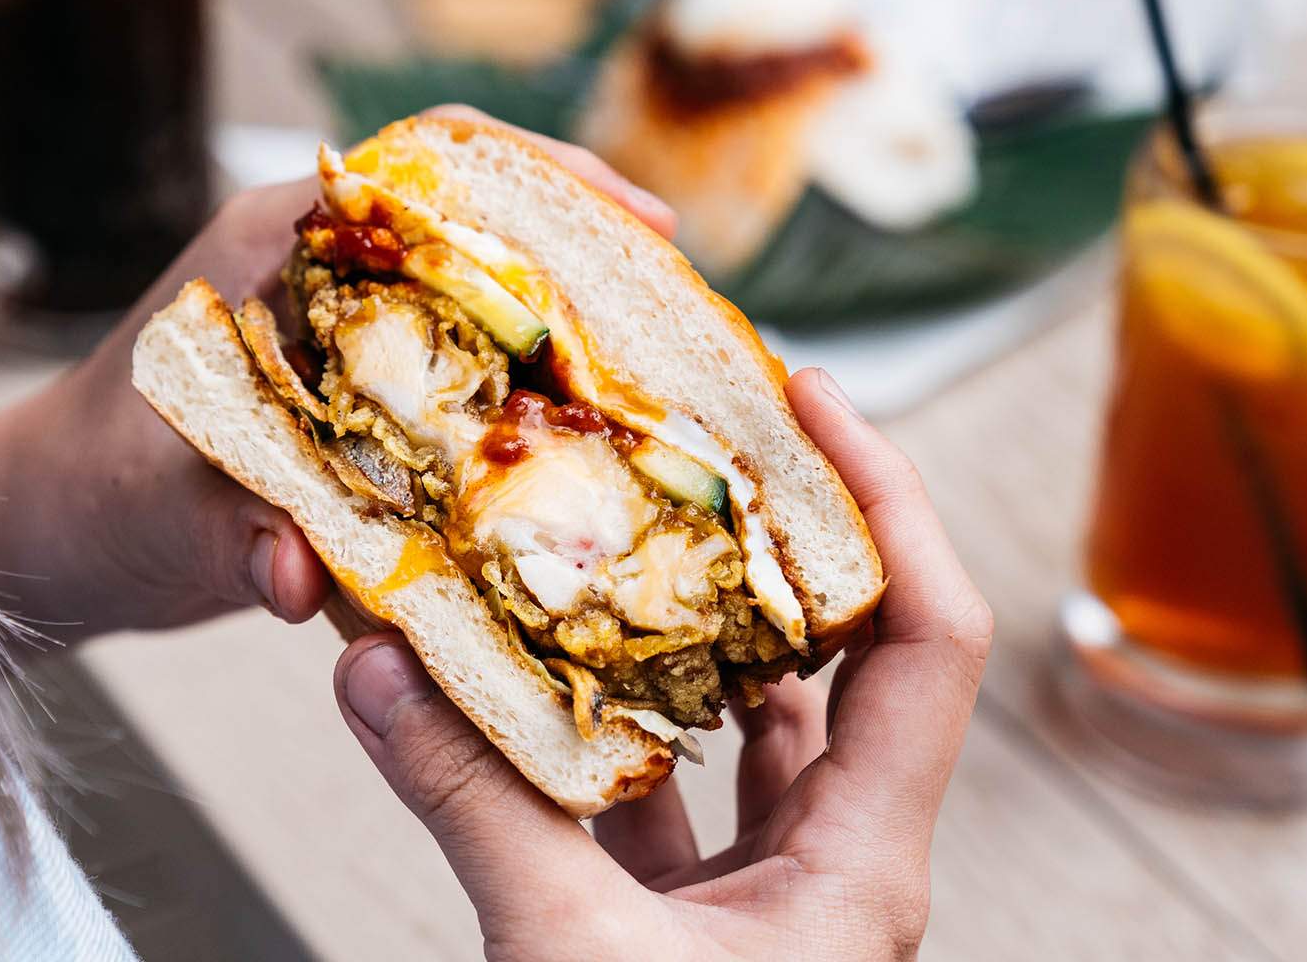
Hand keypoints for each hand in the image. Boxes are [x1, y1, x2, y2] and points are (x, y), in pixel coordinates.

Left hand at [0, 106, 675, 644]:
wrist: (41, 538)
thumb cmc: (83, 492)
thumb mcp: (163, 504)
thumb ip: (236, 529)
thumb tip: (298, 571)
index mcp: (280, 249)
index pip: (432, 169)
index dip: (547, 182)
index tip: (639, 227)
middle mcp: (324, 282)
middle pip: (485, 233)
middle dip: (591, 263)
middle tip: (681, 311)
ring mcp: (344, 343)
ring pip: (485, 308)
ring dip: (570, 334)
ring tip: (660, 378)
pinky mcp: (352, 407)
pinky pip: (464, 385)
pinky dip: (526, 406)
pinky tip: (582, 451)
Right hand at [333, 367, 992, 959]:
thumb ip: (477, 809)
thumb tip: (376, 667)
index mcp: (867, 864)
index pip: (929, 634)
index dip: (888, 499)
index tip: (806, 398)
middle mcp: (840, 866)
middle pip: (839, 658)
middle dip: (767, 543)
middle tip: (690, 438)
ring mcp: (772, 902)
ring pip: (738, 729)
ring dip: (672, 638)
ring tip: (601, 535)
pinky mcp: (699, 934)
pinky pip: (662, 802)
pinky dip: (600, 738)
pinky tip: (526, 685)